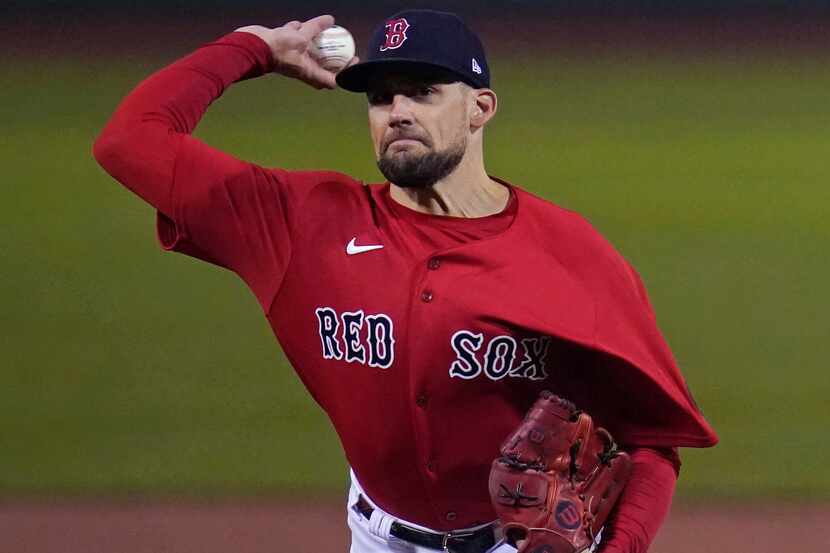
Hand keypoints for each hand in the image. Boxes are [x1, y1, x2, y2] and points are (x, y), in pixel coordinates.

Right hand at [235, 15, 357, 89]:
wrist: (252, 46)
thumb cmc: (277, 48)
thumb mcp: (301, 37)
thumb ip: (316, 29)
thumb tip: (331, 20)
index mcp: (309, 72)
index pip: (332, 79)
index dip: (345, 72)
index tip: (353, 60)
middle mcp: (302, 68)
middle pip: (322, 66)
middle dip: (333, 57)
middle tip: (343, 46)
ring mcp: (292, 58)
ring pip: (307, 52)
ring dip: (314, 43)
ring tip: (322, 33)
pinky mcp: (282, 49)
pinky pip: (293, 42)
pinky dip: (297, 33)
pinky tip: (298, 24)